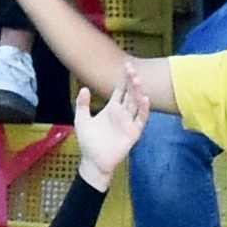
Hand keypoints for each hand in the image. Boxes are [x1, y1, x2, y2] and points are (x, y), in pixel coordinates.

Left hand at [70, 69, 150, 185]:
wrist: (93, 161)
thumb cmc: (88, 142)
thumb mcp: (81, 120)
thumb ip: (82, 104)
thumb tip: (84, 88)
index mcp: (112, 108)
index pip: (121, 90)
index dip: (124, 78)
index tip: (126, 65)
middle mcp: (122, 113)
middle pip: (130, 93)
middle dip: (131, 81)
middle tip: (132, 68)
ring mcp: (129, 122)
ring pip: (136, 103)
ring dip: (138, 92)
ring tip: (137, 80)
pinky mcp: (133, 132)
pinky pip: (141, 119)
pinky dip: (144, 109)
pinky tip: (145, 99)